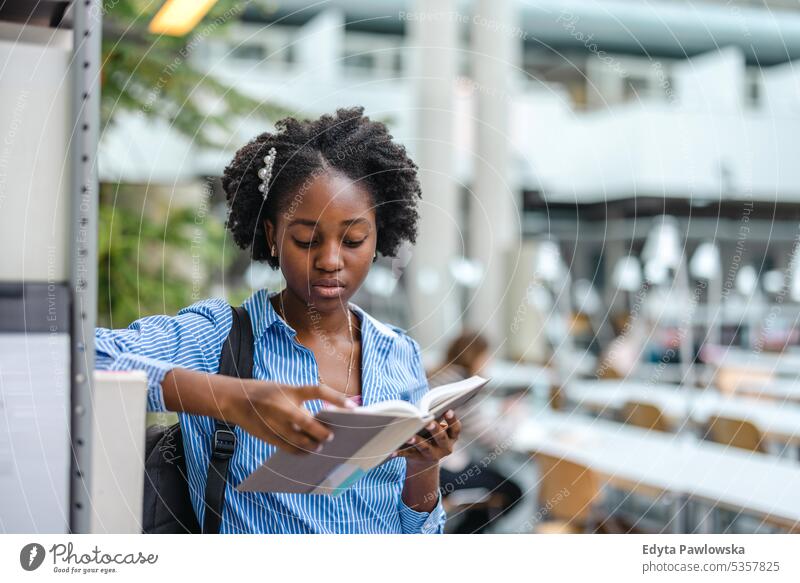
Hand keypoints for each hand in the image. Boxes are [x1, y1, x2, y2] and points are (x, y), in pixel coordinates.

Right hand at [220, 377, 355, 454]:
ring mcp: (274, 423)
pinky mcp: (268, 436)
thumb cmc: (264, 392)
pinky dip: (299, 451)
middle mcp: (283, 406)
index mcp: (290, 390)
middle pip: (309, 423)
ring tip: (320, 446)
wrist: (233, 398)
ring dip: (313, 445)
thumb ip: (300, 400)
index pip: (318, 391)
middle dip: (323, 433)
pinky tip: (306, 452)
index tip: (353, 408)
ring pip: (299, 439)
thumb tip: (321, 418)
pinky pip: (288, 448)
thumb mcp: (283, 389)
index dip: (337, 399)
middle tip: (331, 436)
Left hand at [393, 409, 460, 468]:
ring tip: (409, 437)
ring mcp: (433, 455)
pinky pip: (409, 455)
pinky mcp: (419, 459)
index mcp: (451, 437)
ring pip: (425, 448)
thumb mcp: (437, 429)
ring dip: (417, 441)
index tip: (448, 410)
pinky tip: (392, 450)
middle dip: (435, 430)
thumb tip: (425, 406)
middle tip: (429, 422)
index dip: (452, 419)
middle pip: (441, 438)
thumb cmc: (431, 436)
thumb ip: (435, 419)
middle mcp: (445, 447)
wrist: (425, 460)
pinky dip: (400, 452)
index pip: (455, 428)